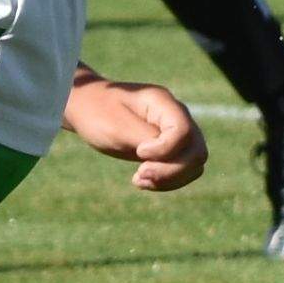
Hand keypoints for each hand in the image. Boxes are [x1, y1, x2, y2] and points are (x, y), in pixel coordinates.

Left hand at [63, 70, 204, 193]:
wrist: (87, 107)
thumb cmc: (97, 113)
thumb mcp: (116, 127)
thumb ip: (146, 139)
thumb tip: (172, 153)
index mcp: (162, 102)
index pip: (183, 131)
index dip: (166, 149)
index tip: (139, 153)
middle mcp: (176, 115)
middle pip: (196, 150)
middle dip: (172, 170)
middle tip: (140, 174)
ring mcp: (176, 131)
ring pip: (194, 163)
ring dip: (170, 179)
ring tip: (139, 179)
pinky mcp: (171, 146)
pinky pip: (184, 169)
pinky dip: (167, 180)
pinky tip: (142, 180)